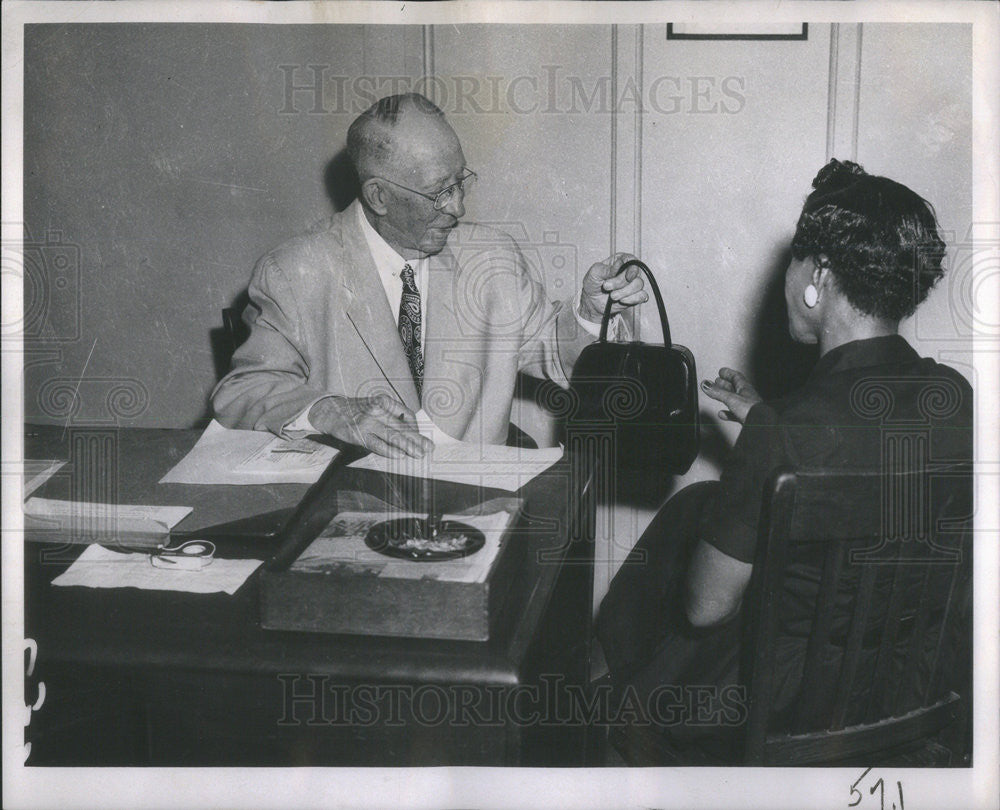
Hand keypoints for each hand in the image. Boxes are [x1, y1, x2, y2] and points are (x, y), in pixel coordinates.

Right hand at [308, 395, 432, 457]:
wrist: (331, 411)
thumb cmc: (358, 410)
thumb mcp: (376, 405)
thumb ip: (392, 414)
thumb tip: (413, 431)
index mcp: (384, 401)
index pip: (407, 414)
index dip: (416, 427)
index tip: (419, 437)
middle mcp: (377, 410)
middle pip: (402, 426)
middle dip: (417, 439)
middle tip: (429, 448)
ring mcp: (367, 422)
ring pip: (392, 435)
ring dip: (408, 446)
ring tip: (419, 454)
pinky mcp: (358, 435)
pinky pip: (376, 444)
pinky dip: (388, 450)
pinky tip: (399, 455)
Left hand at [578, 252, 648, 323]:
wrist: (591, 302)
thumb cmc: (593, 283)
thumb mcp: (595, 272)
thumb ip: (607, 268)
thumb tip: (619, 265)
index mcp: (620, 261)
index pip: (631, 259)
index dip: (631, 267)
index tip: (627, 276)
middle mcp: (628, 271)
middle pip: (635, 273)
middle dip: (620, 282)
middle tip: (606, 287)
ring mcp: (633, 284)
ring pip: (639, 285)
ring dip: (624, 292)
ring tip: (612, 296)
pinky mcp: (635, 296)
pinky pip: (642, 296)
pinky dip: (632, 299)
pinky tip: (622, 300)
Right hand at [700, 368, 761, 424]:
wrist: (760, 424)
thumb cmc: (752, 410)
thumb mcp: (731, 398)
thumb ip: (718, 392)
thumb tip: (706, 384)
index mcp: (745, 388)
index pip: (736, 377)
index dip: (728, 373)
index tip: (722, 371)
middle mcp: (747, 396)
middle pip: (735, 387)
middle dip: (725, 384)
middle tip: (717, 381)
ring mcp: (747, 407)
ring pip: (734, 400)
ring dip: (724, 397)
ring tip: (716, 395)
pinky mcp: (745, 418)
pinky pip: (734, 413)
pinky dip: (727, 412)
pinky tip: (722, 414)